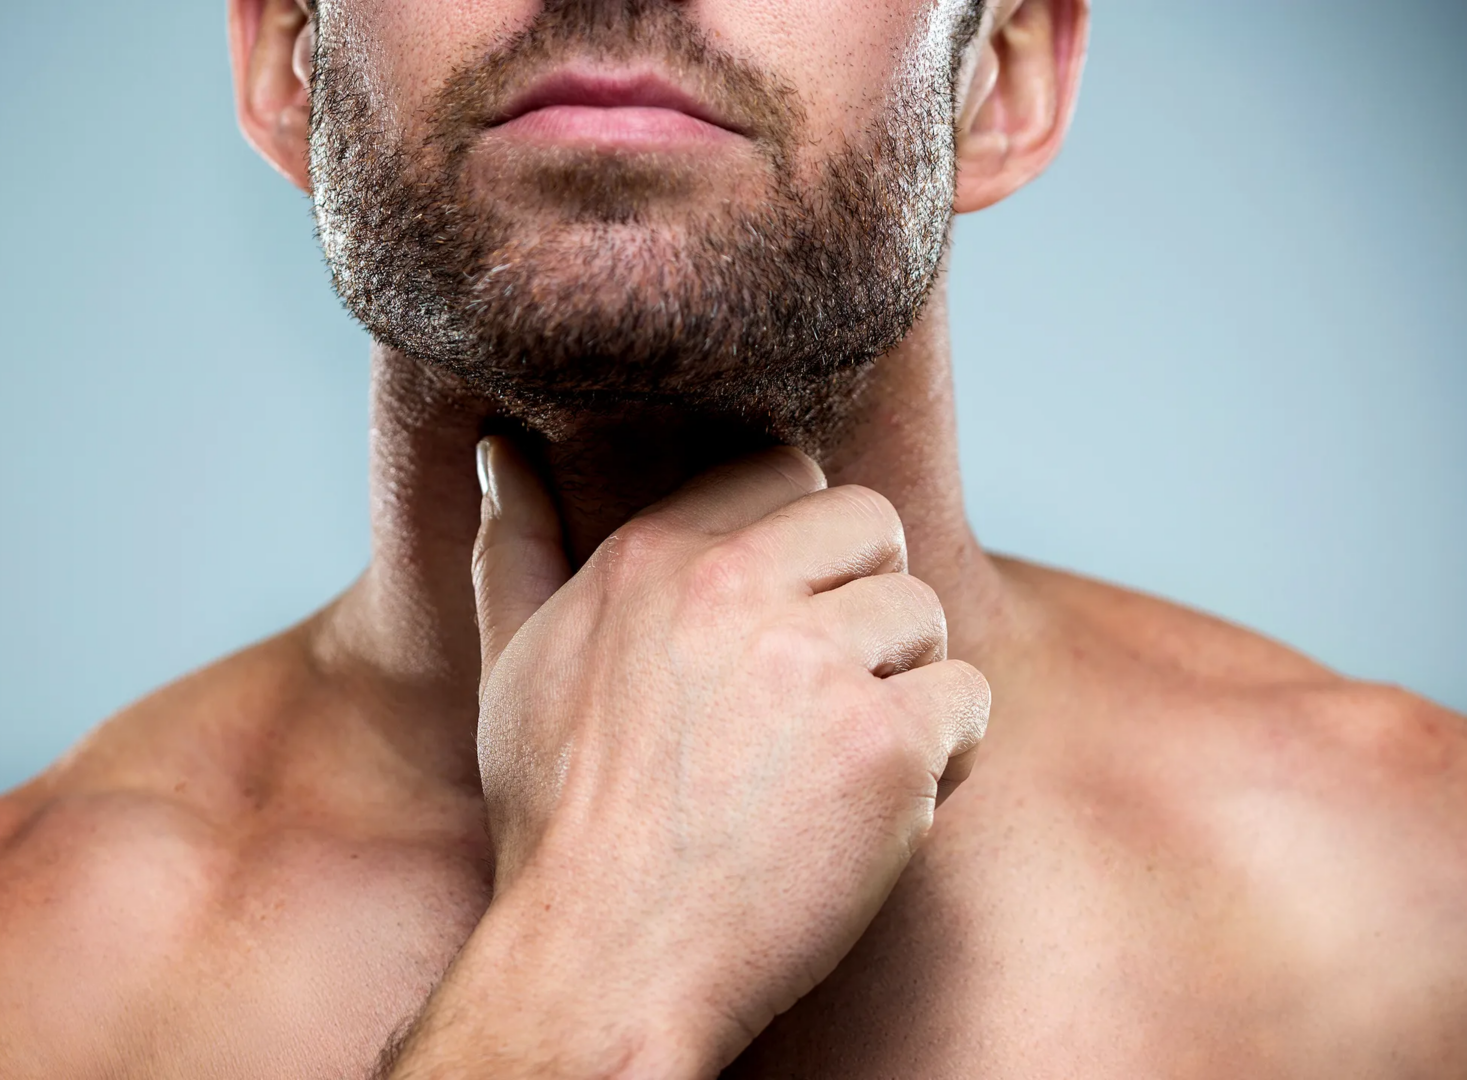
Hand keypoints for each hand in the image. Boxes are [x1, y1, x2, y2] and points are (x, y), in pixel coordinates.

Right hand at [391, 439, 988, 1078]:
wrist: (605, 963)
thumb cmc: (556, 822)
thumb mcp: (513, 665)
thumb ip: (516, 545)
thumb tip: (499, 448)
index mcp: (654, 555)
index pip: (785, 472)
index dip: (800, 547)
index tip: (779, 620)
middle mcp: (734, 589)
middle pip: (873, 521)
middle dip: (865, 596)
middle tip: (821, 689)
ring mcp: (814, 664)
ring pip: (926, 614)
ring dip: (903, 683)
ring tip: (837, 762)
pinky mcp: (883, 746)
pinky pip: (966, 702)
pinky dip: (942, 758)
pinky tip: (874, 809)